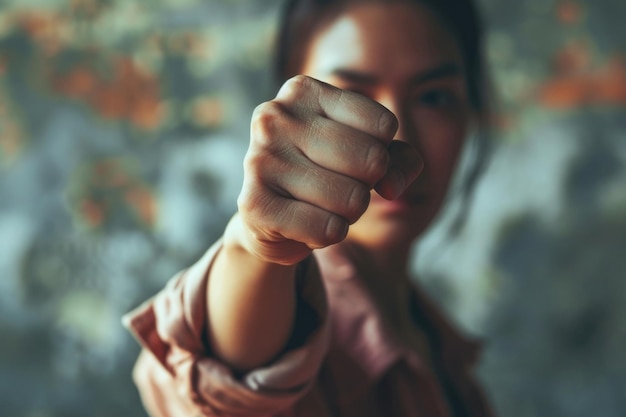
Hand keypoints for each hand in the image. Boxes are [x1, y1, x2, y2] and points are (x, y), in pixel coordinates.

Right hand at [237, 75, 421, 264]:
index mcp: (303, 91)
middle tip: (341, 188)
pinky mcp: (254, 205)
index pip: (384, 125)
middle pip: (372, 160)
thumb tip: (392, 187)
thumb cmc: (324, 174)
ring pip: (352, 199)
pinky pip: (327, 229)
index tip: (354, 160)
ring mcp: (259, 160)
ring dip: (349, 214)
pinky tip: (308, 225)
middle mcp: (275, 117)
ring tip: (322, 206)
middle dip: (368, 186)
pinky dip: (330, 234)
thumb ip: (399, 161)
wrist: (270, 217)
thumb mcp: (365, 153)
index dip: (383, 153)